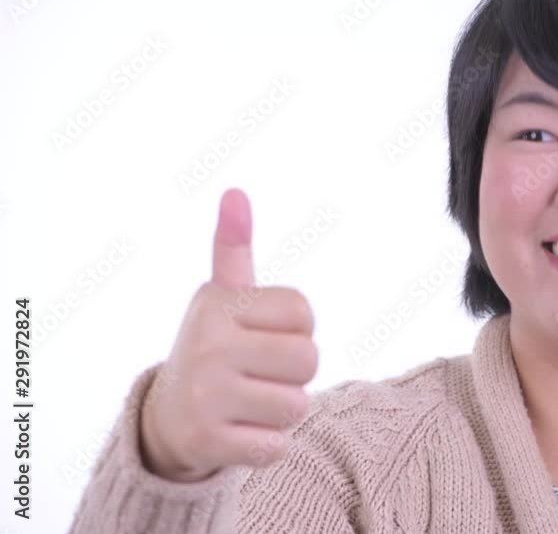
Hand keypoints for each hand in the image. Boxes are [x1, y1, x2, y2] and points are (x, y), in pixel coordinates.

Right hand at [138, 188, 318, 482]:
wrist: (166, 419)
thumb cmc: (214, 348)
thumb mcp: (220, 297)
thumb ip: (232, 248)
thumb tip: (235, 192)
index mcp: (217, 304)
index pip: (304, 313)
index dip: (296, 330)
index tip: (263, 336)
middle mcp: (207, 346)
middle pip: (308, 360)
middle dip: (294, 373)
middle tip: (260, 374)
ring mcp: (205, 396)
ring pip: (297, 406)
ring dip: (283, 411)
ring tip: (249, 403)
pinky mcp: (208, 442)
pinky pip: (278, 446)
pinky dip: (268, 445)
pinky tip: (240, 432)